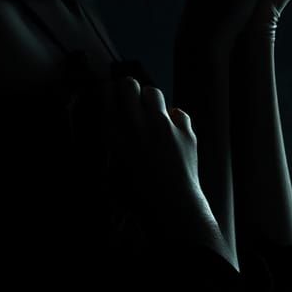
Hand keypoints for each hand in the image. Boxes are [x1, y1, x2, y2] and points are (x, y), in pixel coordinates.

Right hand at [104, 77, 235, 267]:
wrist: (170, 207)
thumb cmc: (134, 197)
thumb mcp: (110, 172)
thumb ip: (111, 147)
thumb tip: (113, 134)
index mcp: (113, 130)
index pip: (106, 92)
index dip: (108, 93)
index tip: (110, 99)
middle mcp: (136, 121)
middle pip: (129, 84)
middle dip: (128, 90)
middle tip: (129, 101)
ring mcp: (163, 124)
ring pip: (154, 92)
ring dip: (150, 101)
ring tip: (150, 115)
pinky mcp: (185, 132)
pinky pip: (179, 113)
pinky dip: (175, 120)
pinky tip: (172, 132)